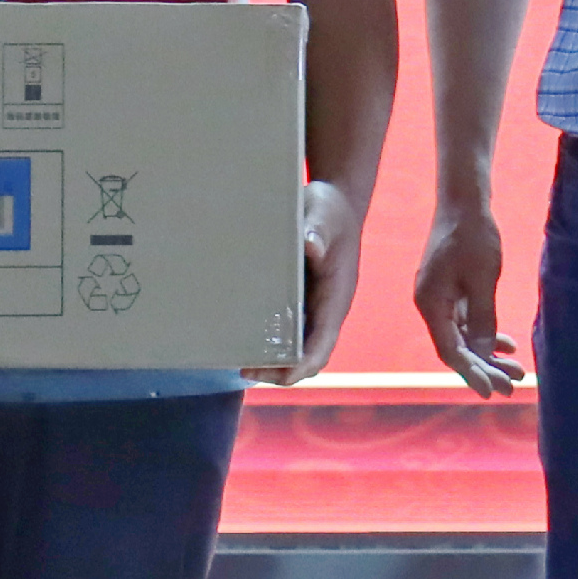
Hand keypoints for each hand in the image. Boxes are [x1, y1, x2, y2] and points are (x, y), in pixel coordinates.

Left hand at [248, 177, 367, 386]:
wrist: (335, 202)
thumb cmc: (331, 209)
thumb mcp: (324, 212)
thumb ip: (318, 228)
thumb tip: (310, 246)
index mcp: (336, 296)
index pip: (324, 341)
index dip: (306, 363)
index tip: (285, 376)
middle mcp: (326, 308)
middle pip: (309, 354)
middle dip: (283, 371)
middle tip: (246, 371)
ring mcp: (314, 307)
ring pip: (298, 346)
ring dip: (274, 361)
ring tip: (241, 364)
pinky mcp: (300, 300)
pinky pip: (288, 330)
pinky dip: (271, 342)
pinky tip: (244, 339)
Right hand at [413, 192, 527, 397]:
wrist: (464, 202)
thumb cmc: (473, 235)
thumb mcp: (483, 279)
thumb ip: (483, 318)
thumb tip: (484, 353)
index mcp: (430, 303)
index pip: (450, 350)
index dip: (472, 372)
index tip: (492, 390)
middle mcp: (430, 304)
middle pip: (457, 347)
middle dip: (485, 367)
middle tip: (513, 385)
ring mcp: (439, 298)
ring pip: (463, 336)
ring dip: (488, 353)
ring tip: (517, 369)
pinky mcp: (449, 290)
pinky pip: (466, 321)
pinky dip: (485, 333)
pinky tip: (507, 344)